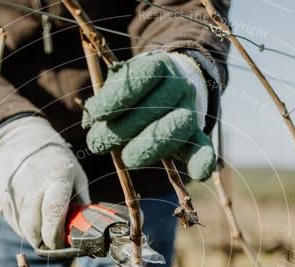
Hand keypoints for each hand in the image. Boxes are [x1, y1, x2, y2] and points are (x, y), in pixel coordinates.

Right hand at [0, 116, 89, 249]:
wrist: (21, 140)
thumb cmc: (56, 160)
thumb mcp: (76, 174)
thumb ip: (81, 201)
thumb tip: (86, 228)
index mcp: (56, 178)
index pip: (53, 214)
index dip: (56, 236)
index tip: (61, 244)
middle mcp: (32, 186)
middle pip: (34, 228)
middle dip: (45, 242)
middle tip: (54, 243)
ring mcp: (14, 192)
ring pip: (22, 229)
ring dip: (34, 236)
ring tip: (44, 228)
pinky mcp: (2, 197)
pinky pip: (13, 222)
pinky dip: (23, 227)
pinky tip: (31, 217)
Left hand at [83, 51, 215, 180]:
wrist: (169, 87)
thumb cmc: (134, 90)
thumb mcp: (117, 84)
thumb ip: (106, 99)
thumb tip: (91, 120)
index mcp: (159, 65)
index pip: (142, 76)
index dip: (117, 96)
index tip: (95, 114)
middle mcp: (179, 85)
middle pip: (155, 106)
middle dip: (122, 129)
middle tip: (98, 144)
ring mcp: (190, 109)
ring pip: (176, 127)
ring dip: (148, 147)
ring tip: (124, 159)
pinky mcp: (195, 134)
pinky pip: (203, 146)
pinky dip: (202, 160)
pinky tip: (199, 173)